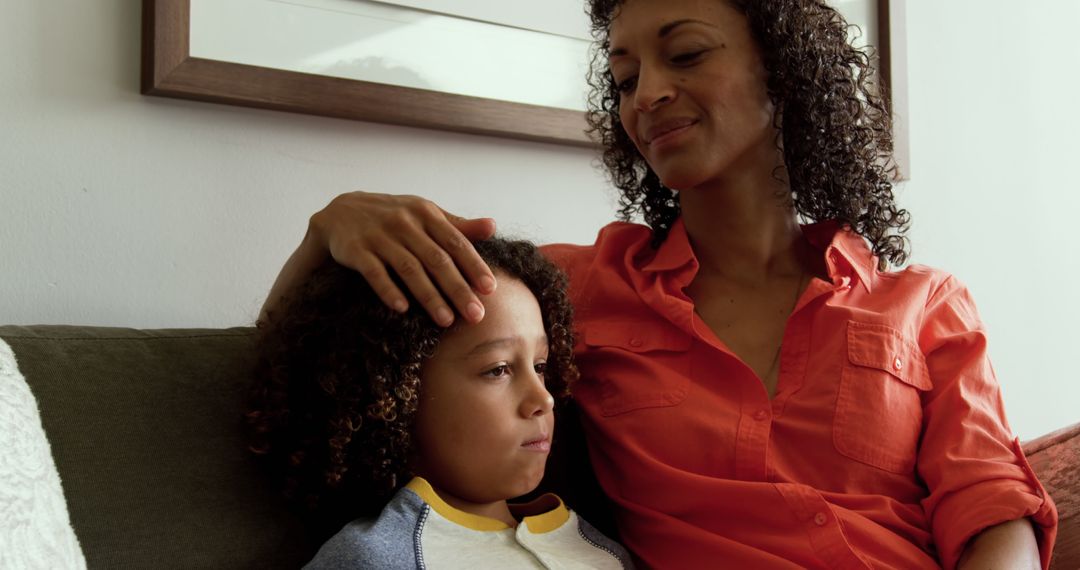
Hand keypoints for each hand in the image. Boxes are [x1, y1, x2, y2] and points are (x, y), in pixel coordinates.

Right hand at [264, 192, 496, 326]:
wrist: (340, 211)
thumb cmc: (393, 217)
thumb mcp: (424, 214)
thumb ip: (457, 225)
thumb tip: (493, 226)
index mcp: (425, 213)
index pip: (455, 242)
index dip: (474, 266)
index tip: (490, 290)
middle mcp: (404, 222)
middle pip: (436, 259)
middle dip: (458, 288)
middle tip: (475, 315)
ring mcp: (379, 235)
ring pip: (409, 268)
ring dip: (429, 296)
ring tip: (446, 320)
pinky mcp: (356, 249)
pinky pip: (374, 272)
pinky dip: (388, 290)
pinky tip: (402, 309)